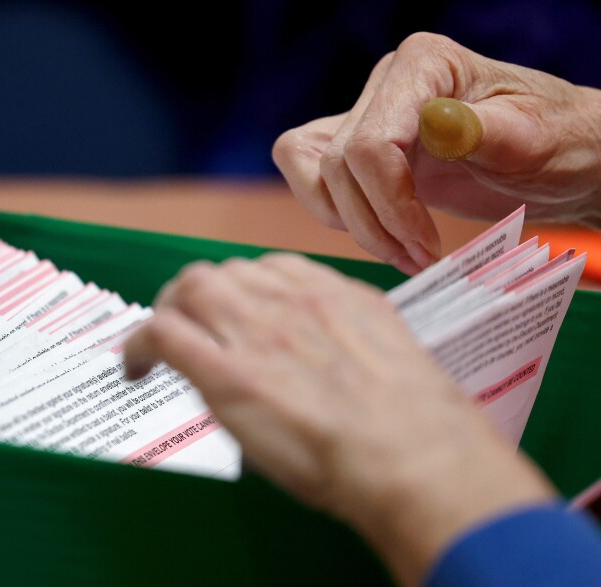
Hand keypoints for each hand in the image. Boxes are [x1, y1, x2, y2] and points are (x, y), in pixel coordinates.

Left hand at [123, 254, 553, 585]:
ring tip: (160, 345)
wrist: (414, 458)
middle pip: (224, 273)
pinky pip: (162, 334)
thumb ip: (349, 340)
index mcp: (333, 294)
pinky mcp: (225, 373)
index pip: (270, 270)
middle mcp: (289, 299)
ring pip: (189, 289)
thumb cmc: (420, 426)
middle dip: (200, 296)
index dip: (243, 292)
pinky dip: (139, 344)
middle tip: (190, 327)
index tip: (235, 314)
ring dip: (172, 311)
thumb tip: (321, 357)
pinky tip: (135, 367)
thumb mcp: (392, 356)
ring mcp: (254, 331)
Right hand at [272, 32, 600, 274]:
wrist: (559, 158)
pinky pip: (311, 180)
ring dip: (352, 224)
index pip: (370, 142)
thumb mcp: (536, 139)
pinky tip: (384, 234)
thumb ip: (483, 130)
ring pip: (311, 173)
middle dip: (374, 223)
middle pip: (335, 164)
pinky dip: (338, 216)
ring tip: (404, 252)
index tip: (427, 247)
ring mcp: (367, 113)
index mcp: (425, 64)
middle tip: (421, 260)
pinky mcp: (358, 148)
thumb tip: (433, 126)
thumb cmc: (558, 143)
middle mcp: (386, 82)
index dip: (389, 203)